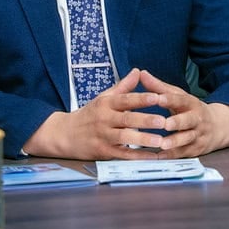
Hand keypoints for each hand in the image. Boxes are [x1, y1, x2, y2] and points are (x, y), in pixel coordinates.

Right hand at [20, 69, 170, 159]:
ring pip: (125, 138)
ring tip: (160, 140)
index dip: (141, 98)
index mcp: (106, 103)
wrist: (65, 134)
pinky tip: (151, 156)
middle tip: (164, 121)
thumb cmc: (89, 115)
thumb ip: (123, 86)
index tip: (157, 97)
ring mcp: (103, 136)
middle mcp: (104, 119)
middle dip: (146, 120)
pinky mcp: (103, 151)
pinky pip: (122, 155)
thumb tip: (138, 71)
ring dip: (143, 140)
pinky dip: (137, 156)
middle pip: (127, 119)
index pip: (125, 99)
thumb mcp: (104, 97)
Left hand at [139, 70, 228, 158]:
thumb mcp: (178, 96)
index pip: (180, 99)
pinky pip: (183, 153)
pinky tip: (160, 157)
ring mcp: (197, 135)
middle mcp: (196, 119)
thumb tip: (141, 73)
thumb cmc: (190, 110)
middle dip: (177, 122)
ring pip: (187, 138)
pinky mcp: (196, 149)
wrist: (218, 127)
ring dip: (175, 142)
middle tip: (165, 124)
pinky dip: (172, 156)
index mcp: (191, 103)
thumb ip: (159, 87)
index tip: (158, 98)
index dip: (170, 99)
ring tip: (162, 144)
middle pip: (188, 120)